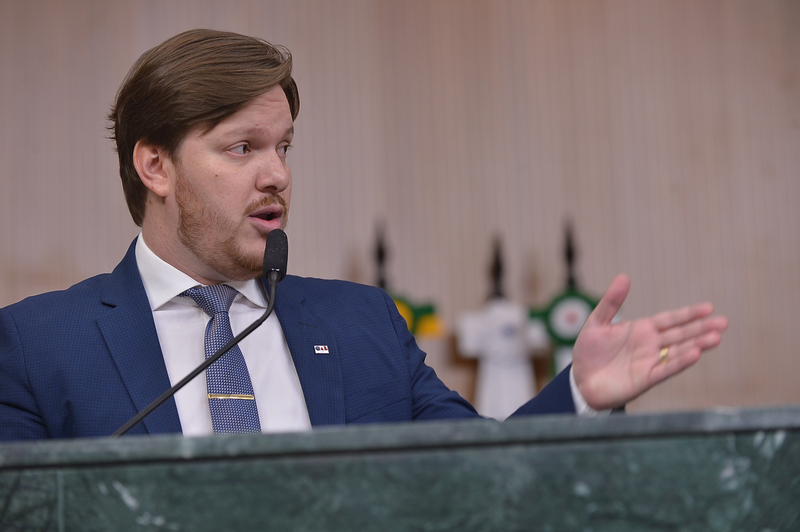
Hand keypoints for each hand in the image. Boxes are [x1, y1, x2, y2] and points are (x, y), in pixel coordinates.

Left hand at [572, 274, 727, 409]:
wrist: (581, 380)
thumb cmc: (590, 352)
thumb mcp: (597, 322)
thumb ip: (610, 302)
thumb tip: (624, 277)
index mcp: (642, 330)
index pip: (670, 320)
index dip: (689, 314)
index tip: (709, 308)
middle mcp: (651, 345)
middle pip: (680, 334)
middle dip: (701, 328)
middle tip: (724, 322)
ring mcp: (650, 362)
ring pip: (678, 351)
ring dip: (697, 344)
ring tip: (716, 337)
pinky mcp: (646, 378)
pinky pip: (666, 369)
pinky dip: (680, 362)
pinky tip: (695, 354)